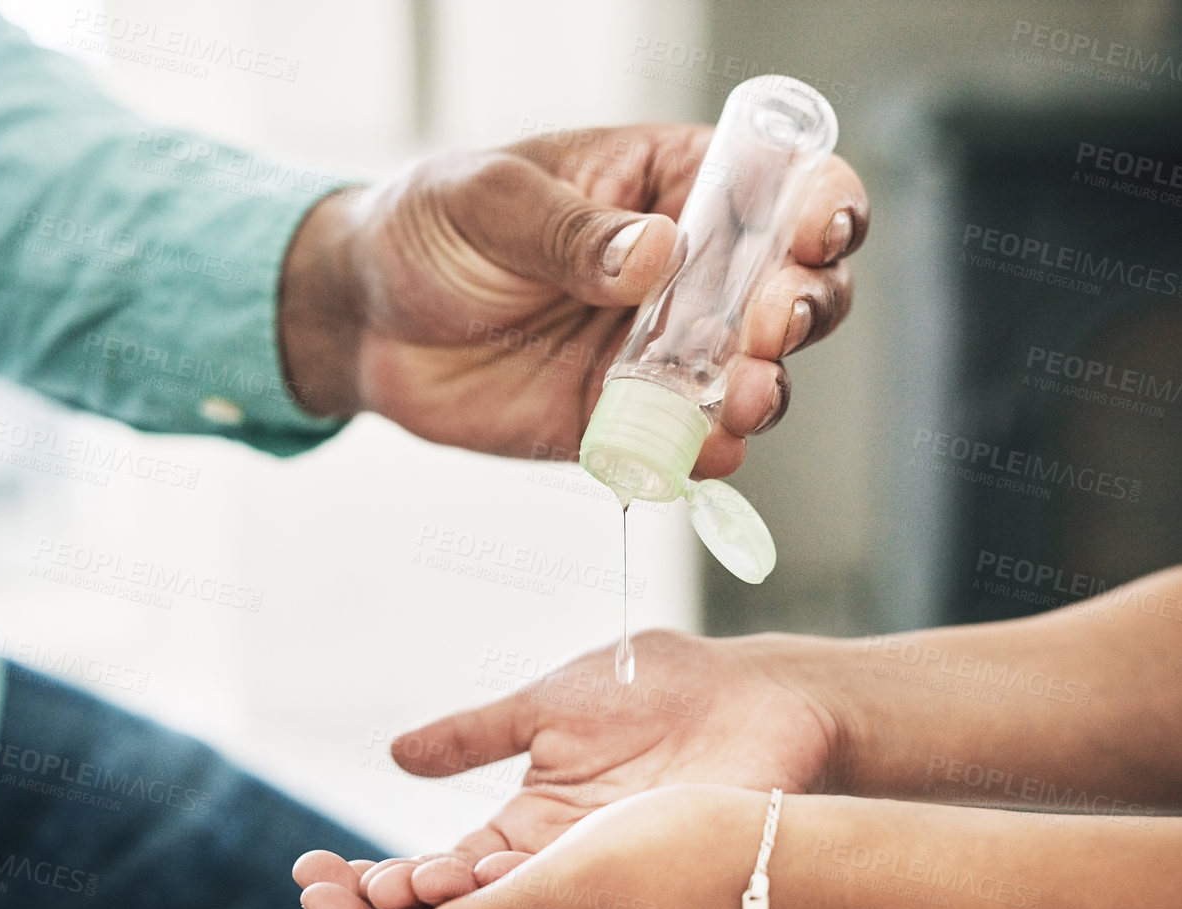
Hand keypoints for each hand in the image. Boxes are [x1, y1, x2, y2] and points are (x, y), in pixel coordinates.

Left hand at [279, 125, 867, 476]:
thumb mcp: (489, 203)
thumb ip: (572, 231)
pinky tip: (700, 449)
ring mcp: (660, 351)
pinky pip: (684, 442)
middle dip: (801, 307)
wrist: (363, 323)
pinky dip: (703, 452)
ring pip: (752, 372)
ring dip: (764, 386)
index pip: (776, 183)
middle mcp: (684, 271)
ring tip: (741, 395)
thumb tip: (656, 254)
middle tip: (770, 326)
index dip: (819, 204)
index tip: (817, 233)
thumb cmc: (427, 229)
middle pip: (790, 286)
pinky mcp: (624, 421)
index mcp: (667, 184)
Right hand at [303, 630, 840, 908]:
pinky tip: (489, 899)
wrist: (756, 692)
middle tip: (349, 900)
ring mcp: (602, 876)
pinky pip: (579, 904)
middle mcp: (557, 863)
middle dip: (404, 905)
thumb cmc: (660, 687)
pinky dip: (530, 904)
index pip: (442, 870)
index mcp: (527, 825)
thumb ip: (476, 733)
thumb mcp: (548, 706)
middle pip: (468, 906)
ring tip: (404, 900)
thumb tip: (395, 754)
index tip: (329, 875)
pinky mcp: (646, 875)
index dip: (389, 878)